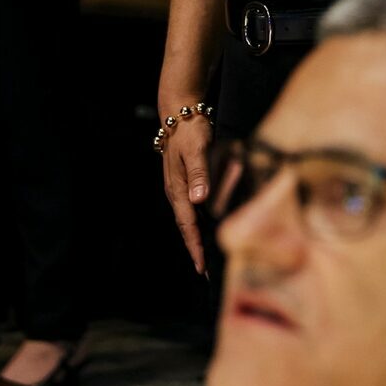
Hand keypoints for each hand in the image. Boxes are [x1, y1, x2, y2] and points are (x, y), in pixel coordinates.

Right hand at [159, 109, 213, 273]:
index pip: (188, 225)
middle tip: (207, 271)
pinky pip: (192, 209)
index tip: (202, 267)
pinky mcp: (186, 181)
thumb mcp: (197, 149)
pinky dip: (199, 223)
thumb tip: (199, 200)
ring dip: (198, 238)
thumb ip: (199, 174)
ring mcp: (180, 187)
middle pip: (187, 227)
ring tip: (208, 257)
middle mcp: (177, 192)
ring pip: (189, 220)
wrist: (180, 113)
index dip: (195, 247)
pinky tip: (208, 229)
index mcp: (178, 189)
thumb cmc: (190, 131)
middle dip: (196, 249)